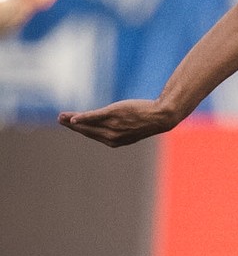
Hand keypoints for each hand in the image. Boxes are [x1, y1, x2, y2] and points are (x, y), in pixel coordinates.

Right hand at [58, 99, 176, 147]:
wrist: (160, 116)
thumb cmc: (147, 119)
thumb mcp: (130, 127)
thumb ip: (117, 127)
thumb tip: (110, 124)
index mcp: (114, 141)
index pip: (92, 135)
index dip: (80, 130)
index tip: (70, 125)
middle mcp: (111, 136)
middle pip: (87, 131)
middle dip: (72, 126)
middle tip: (59, 120)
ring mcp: (112, 125)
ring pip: (88, 124)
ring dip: (72, 121)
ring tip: (61, 117)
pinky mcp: (114, 114)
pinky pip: (94, 116)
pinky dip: (83, 118)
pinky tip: (73, 118)